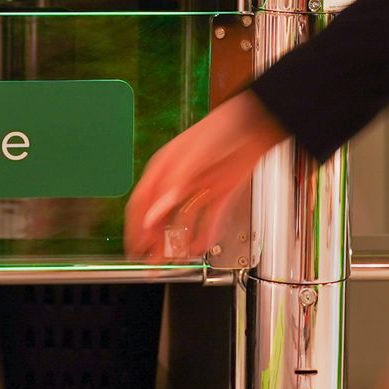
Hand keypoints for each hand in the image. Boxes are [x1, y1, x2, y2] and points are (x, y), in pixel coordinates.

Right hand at [125, 92, 286, 261]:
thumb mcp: (190, 159)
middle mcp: (178, 181)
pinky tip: (201, 248)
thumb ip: (171, 188)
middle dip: (154, 241)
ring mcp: (199, 189)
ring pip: (182, 222)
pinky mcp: (221, 194)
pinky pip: (209, 220)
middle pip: (160, 217)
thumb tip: (152, 216)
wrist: (255, 123)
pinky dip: (204, 235)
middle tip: (151, 264)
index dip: (135, 228)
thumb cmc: (218, 130)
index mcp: (164, 169)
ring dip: (177, 242)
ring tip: (174, 261)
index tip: (133, 249)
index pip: (141, 204)